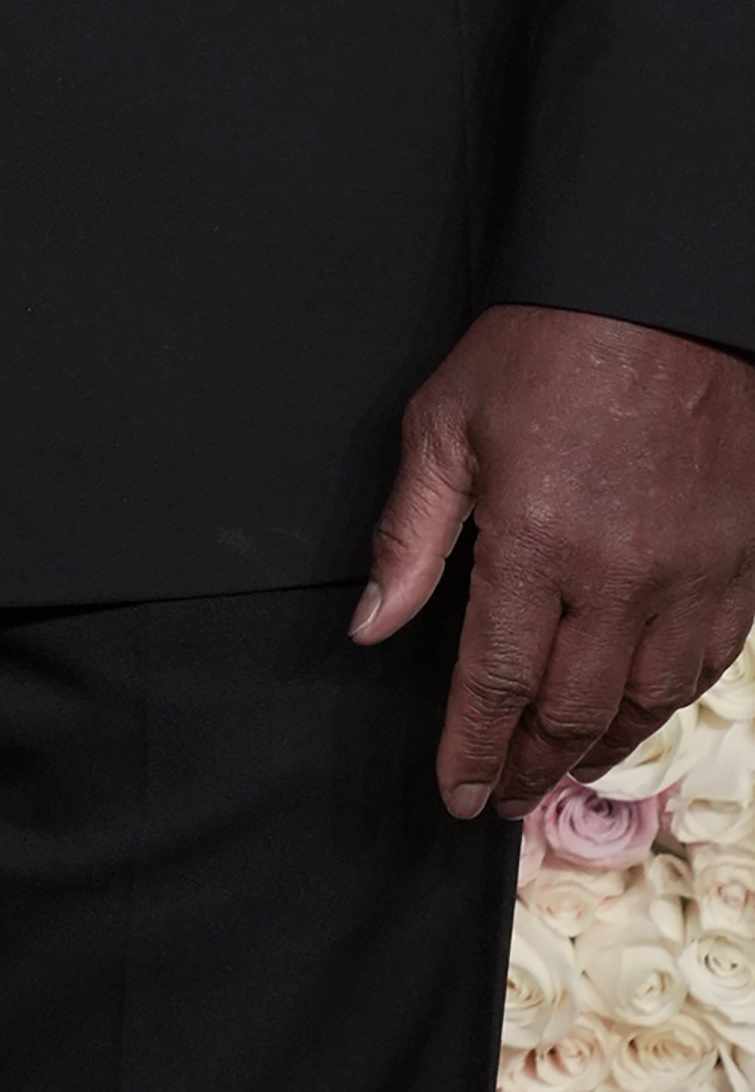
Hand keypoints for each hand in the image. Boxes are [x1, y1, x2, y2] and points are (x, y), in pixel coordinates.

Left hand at [355, 300, 754, 819]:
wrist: (662, 294)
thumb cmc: (546, 348)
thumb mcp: (446, 424)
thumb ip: (410, 536)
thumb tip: (373, 628)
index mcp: (536, 545)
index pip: (495, 682)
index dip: (471, 750)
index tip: (455, 795)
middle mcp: (620, 579)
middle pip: (572, 709)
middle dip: (529, 764)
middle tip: (503, 796)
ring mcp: (690, 576)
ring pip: (647, 700)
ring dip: (600, 747)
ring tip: (562, 768)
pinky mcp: (740, 563)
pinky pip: (710, 661)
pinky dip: (669, 699)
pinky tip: (642, 709)